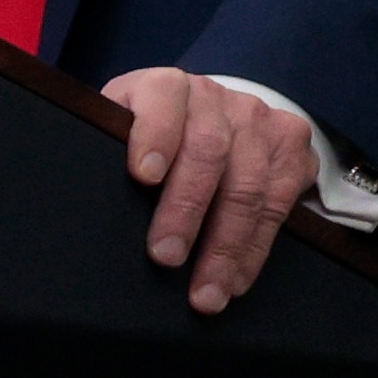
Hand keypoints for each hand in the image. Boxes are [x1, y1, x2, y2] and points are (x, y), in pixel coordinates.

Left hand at [113, 68, 317, 315]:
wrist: (212, 113)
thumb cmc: (150, 135)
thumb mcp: (121, 128)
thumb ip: (110, 149)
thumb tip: (85, 207)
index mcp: (166, 86)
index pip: (162, 101)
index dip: (154, 136)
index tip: (143, 177)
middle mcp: (216, 97)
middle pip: (208, 152)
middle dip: (186, 210)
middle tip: (165, 258)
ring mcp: (260, 120)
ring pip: (248, 185)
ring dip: (225, 246)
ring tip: (205, 292)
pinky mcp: (291, 148)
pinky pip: (278, 205)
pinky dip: (254, 249)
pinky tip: (235, 280)